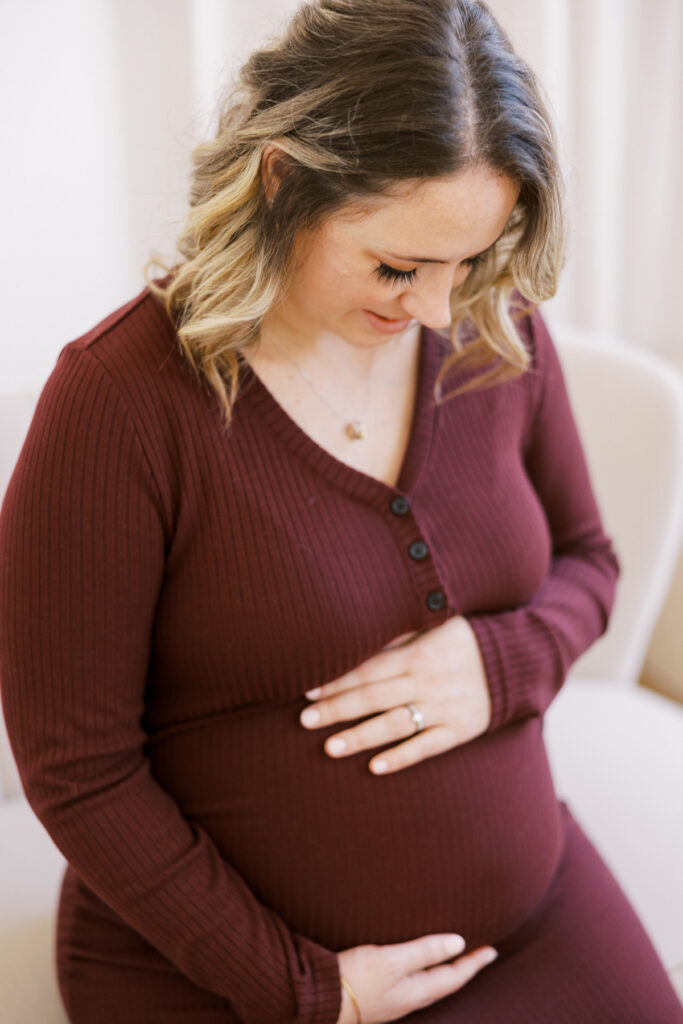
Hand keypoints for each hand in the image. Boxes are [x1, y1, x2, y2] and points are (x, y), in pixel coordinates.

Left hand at [299, 616, 491, 774]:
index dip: (337, 680)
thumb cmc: (464, 638)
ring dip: (360, 737)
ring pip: (395, 725)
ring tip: (330, 748)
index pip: (369, 669)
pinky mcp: (461, 730)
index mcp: (420, 653)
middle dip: (337, 709)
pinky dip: (401, 757)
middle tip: (305, 721)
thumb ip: (399, 634)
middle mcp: (429, 682)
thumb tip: (356, 639)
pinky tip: (374, 767)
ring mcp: (445, 708)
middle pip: (374, 698)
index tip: (309, 690)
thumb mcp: (435, 624)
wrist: (517, 660)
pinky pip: (427, 747)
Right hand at [335, 933, 497, 1022]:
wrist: (322, 998)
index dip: (474, 963)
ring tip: (455, 958)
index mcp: (417, 991)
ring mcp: (395, 999)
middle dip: (465, 968)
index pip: (454, 977)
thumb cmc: (356, 979)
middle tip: (480, 954)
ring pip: (431, 985)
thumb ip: (424, 950)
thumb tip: (459, 942)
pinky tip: (419, 965)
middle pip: (446, 983)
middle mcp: (410, 998)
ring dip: (446, 970)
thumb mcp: (392, 960)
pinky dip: (427, 971)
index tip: (492, 950)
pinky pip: (415, 983)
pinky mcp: (381, 995)